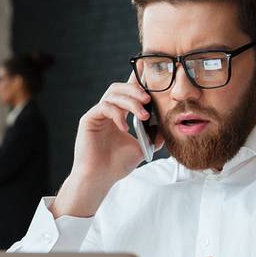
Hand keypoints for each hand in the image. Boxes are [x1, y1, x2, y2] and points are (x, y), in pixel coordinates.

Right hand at [52, 73, 163, 217]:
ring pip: (113, 94)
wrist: (100, 178)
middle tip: (148, 99)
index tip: (151, 78)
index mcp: (118, 115)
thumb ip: (153, 136)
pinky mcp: (89, 119)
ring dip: (130, 101)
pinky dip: (117, 114)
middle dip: (136, 90)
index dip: (137, 81)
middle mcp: (106, 112)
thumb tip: (167, 126)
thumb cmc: (117, 165)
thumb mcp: (142, 148)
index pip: (128, 92)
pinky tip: (124, 128)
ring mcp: (97, 114)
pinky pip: (104, 107)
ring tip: (142, 115)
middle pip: (119, 88)